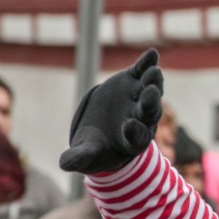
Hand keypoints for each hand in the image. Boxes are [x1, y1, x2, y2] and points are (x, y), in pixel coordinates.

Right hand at [60, 49, 162, 173]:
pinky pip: (143, 73)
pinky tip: (151, 53)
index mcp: (133, 140)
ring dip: (154, 82)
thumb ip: (79, 158)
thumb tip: (64, 165)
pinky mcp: (134, 83)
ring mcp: (140, 100)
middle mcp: (143, 120)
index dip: (134, 131)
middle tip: (151, 93)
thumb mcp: (86, 155)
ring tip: (154, 72)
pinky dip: (147, 64)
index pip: (137, 137)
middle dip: (150, 103)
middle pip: (150, 112)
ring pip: (151, 91)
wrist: (101, 130)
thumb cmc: (96, 148)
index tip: (129, 126)